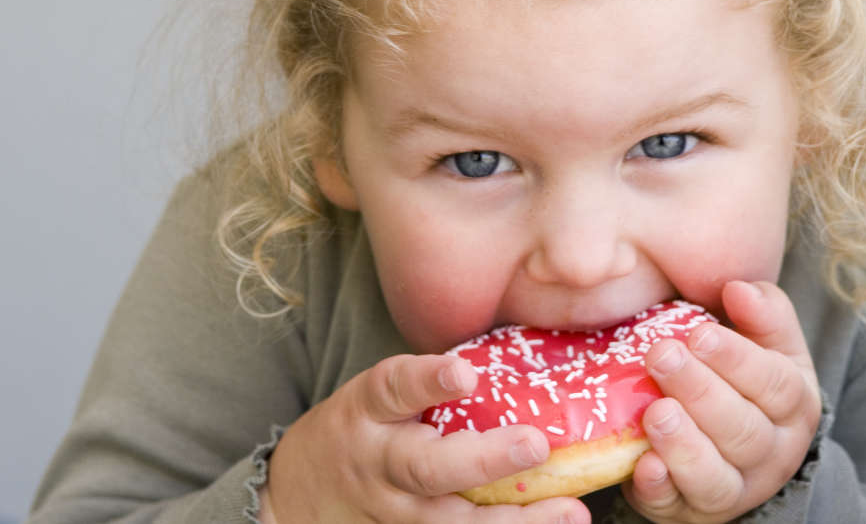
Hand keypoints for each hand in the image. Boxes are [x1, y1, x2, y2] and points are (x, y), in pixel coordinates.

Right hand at [263, 353, 590, 522]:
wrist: (297, 492)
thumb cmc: (361, 428)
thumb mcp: (378, 396)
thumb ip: (428, 385)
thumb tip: (521, 358)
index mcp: (369, 410)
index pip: (395, 387)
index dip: (428, 381)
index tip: (465, 374)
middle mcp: (376, 463)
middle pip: (426, 469)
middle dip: (485, 459)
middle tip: (535, 445)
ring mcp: (387, 512)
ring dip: (511, 522)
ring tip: (568, 512)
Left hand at [623, 281, 820, 522]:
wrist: (731, 451)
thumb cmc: (742, 382)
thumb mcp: (766, 345)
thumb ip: (762, 313)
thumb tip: (739, 289)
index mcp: (794, 405)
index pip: (775, 384)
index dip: (737, 359)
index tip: (699, 334)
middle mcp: (772, 454)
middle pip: (743, 430)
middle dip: (700, 392)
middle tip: (661, 357)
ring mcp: (733, 489)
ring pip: (716, 477)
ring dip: (684, 445)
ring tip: (656, 412)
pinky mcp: (689, 511)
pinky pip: (676, 506)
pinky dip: (660, 488)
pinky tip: (643, 465)